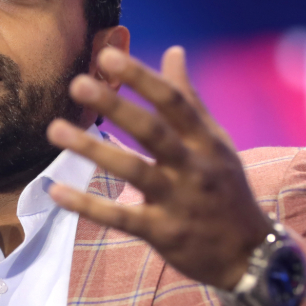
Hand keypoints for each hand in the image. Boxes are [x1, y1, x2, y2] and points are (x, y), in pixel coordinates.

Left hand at [47, 45, 273, 292]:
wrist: (250, 254)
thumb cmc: (226, 190)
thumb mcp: (216, 143)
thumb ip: (189, 100)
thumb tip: (173, 51)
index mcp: (206, 141)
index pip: (173, 101)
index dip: (141, 77)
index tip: (107, 55)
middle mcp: (194, 167)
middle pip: (153, 131)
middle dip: (116, 106)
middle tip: (77, 83)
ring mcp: (178, 201)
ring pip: (133, 171)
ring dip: (93, 150)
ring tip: (55, 130)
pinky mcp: (164, 233)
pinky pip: (121, 218)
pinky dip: (88, 206)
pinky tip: (56, 191)